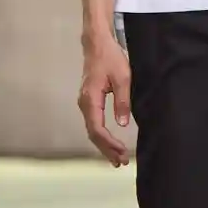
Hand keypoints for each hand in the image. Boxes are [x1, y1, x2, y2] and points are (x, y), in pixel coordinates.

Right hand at [78, 31, 131, 166]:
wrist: (97, 45)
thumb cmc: (110, 59)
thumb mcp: (123, 79)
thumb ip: (123, 101)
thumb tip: (122, 123)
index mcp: (90, 99)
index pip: (97, 128)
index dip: (109, 143)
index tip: (122, 152)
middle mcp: (84, 103)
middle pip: (93, 134)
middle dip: (107, 149)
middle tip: (121, 162)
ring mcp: (85, 103)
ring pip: (92, 130)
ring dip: (104, 145)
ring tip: (117, 158)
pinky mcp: (89, 102)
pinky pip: (93, 124)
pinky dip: (102, 136)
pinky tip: (110, 144)